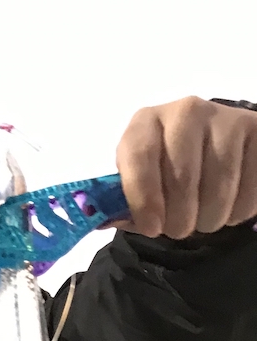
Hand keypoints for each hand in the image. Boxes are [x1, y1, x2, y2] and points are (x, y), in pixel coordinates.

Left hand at [113, 96, 256, 238]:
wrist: (210, 149)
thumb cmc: (164, 173)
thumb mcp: (137, 183)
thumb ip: (119, 203)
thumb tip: (99, 219)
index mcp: (146, 123)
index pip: (139, 156)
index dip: (143, 198)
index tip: (152, 228)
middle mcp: (185, 111)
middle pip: (182, 177)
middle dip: (179, 218)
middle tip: (179, 229)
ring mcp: (226, 118)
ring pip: (220, 185)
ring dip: (210, 218)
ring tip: (204, 219)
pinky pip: (251, 186)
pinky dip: (239, 210)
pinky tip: (228, 207)